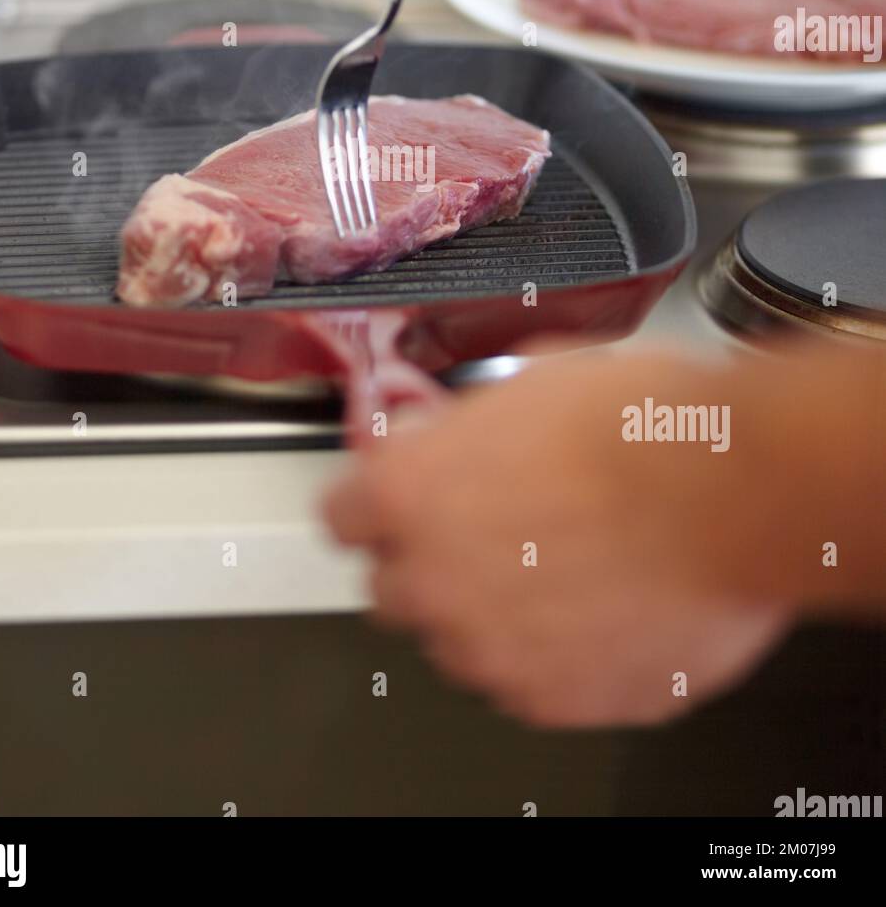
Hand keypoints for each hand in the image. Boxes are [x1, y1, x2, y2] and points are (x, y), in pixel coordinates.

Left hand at [324, 346, 791, 726]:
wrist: (736, 491)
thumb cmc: (644, 422)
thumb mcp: (533, 377)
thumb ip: (466, 424)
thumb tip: (454, 430)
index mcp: (408, 493)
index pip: (341, 516)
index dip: (376, 504)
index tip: (399, 501)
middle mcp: (432, 582)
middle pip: (393, 590)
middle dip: (430, 564)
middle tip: (494, 534)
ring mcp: (491, 652)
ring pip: (462, 644)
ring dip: (494, 613)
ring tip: (567, 570)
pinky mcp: (555, 700)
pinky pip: (532, 682)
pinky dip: (557, 655)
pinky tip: (604, 608)